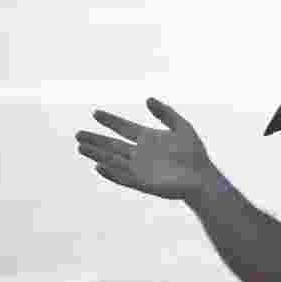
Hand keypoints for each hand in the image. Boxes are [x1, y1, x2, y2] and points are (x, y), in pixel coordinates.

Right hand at [75, 97, 215, 201]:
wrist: (202, 177)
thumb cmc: (194, 153)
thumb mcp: (182, 127)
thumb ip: (165, 113)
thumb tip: (147, 99)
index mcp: (148, 139)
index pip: (124, 128)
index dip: (110, 121)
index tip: (96, 113)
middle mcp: (140, 153)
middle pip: (112, 145)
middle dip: (95, 140)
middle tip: (78, 134)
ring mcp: (140, 168)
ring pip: (113, 160)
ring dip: (97, 154)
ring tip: (81, 147)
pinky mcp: (142, 182)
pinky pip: (122, 177)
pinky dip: (110, 172)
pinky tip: (98, 166)